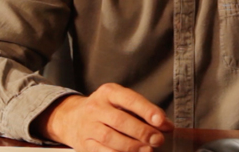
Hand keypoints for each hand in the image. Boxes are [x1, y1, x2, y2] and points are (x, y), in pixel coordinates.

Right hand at [33, 83, 173, 151]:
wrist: (72, 118)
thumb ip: (144, 111)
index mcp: (109, 92)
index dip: (146, 110)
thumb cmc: (106, 108)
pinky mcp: (84, 144)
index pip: (130, 100)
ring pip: (110, 138)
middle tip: (158, 139)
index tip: (161, 121)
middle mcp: (96, 107)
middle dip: (142, 131)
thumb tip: (166, 126)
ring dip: (132, 146)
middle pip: (120, 121)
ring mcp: (88, 126)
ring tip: (148, 150)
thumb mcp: (122, 101)